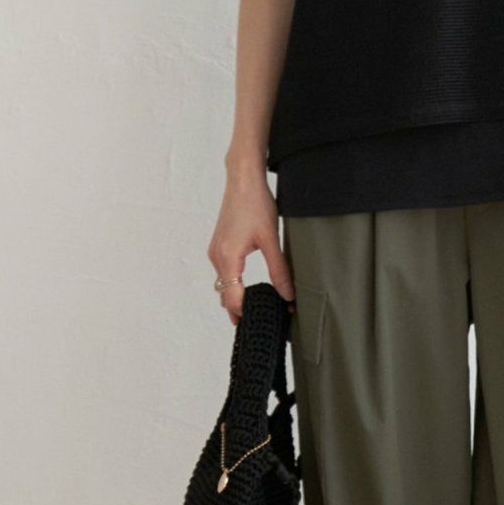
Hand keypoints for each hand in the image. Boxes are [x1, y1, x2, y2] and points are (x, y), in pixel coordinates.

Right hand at [207, 160, 294, 322]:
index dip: (246, 313)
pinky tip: (248, 289)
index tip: (262, 323)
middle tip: (259, 324)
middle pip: (224, 295)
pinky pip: (224, 273)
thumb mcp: (271, 239)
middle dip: (239, 311)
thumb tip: (287, 295)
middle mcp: (217, 257)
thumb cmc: (256, 204)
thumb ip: (279, 270)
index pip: (232, 298)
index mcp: (228, 258)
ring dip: (235, 298)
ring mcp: (216, 251)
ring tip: (256, 310)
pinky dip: (233, 285)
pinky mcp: (219, 246)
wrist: (242, 180)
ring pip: (223, 285)